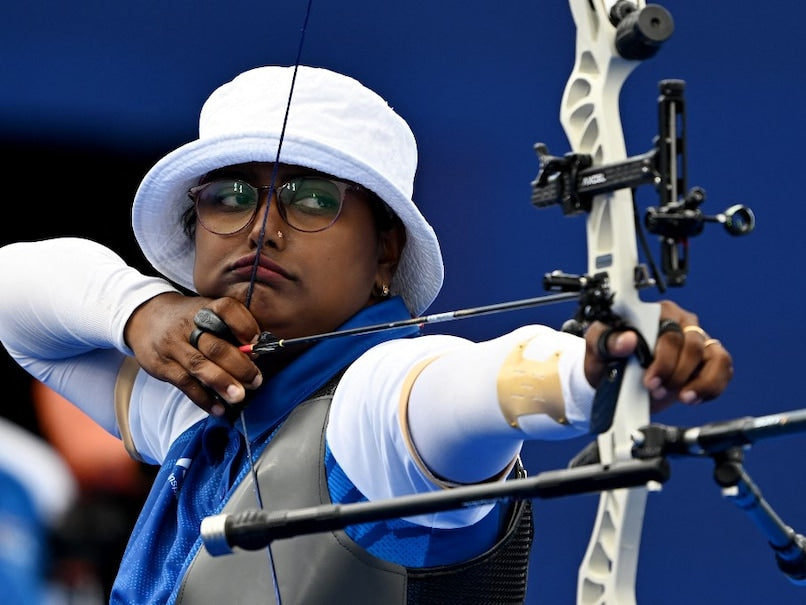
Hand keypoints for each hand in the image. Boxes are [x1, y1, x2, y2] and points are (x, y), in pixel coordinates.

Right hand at [123, 292, 262, 415]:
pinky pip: (184, 384)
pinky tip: (218, 408)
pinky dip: (203, 398)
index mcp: (205, 308)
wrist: (144, 316)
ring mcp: (173, 345)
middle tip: (255, 381)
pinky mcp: (162, 365)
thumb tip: (255, 354)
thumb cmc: (187, 319)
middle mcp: (189, 325)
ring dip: (222, 382)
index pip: (227, 309)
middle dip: (239, 365)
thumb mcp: (206, 312)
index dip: (244, 325)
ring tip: (238, 396)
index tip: (257, 342)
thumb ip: (230, 328)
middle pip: (215, 345)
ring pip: (199, 365)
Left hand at [584, 300, 732, 412]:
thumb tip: (627, 339)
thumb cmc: (607, 359)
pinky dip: (712, 386)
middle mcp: (680, 322)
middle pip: (692, 344)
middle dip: (675, 373)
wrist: (616, 383)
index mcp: (654, 313)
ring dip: (698, 382)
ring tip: (681, 397)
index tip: (649, 379)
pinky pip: (723, 369)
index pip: (668, 329)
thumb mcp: (597, 349)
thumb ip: (606, 340)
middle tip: (656, 389)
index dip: (662, 358)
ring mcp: (697, 340)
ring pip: (713, 356)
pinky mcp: (708, 359)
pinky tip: (692, 397)